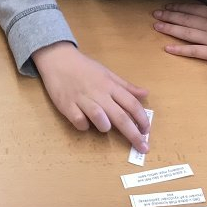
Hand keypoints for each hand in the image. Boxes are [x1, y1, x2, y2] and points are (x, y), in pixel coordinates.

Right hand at [32, 42, 150, 150]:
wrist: (58, 59)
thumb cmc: (84, 68)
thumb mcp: (107, 73)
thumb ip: (126, 86)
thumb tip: (145, 94)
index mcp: (110, 85)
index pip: (131, 103)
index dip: (142, 118)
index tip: (147, 131)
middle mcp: (98, 93)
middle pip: (120, 116)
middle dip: (133, 134)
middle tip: (143, 148)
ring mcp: (82, 99)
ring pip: (99, 118)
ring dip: (105, 127)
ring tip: (105, 127)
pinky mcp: (66, 105)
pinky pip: (78, 121)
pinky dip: (83, 125)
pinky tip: (84, 123)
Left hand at [152, 2, 206, 72]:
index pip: (193, 9)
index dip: (178, 7)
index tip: (167, 6)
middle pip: (186, 18)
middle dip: (169, 15)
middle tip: (155, 14)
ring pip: (186, 32)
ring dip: (170, 28)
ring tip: (156, 26)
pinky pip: (193, 51)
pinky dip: (179, 49)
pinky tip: (167, 47)